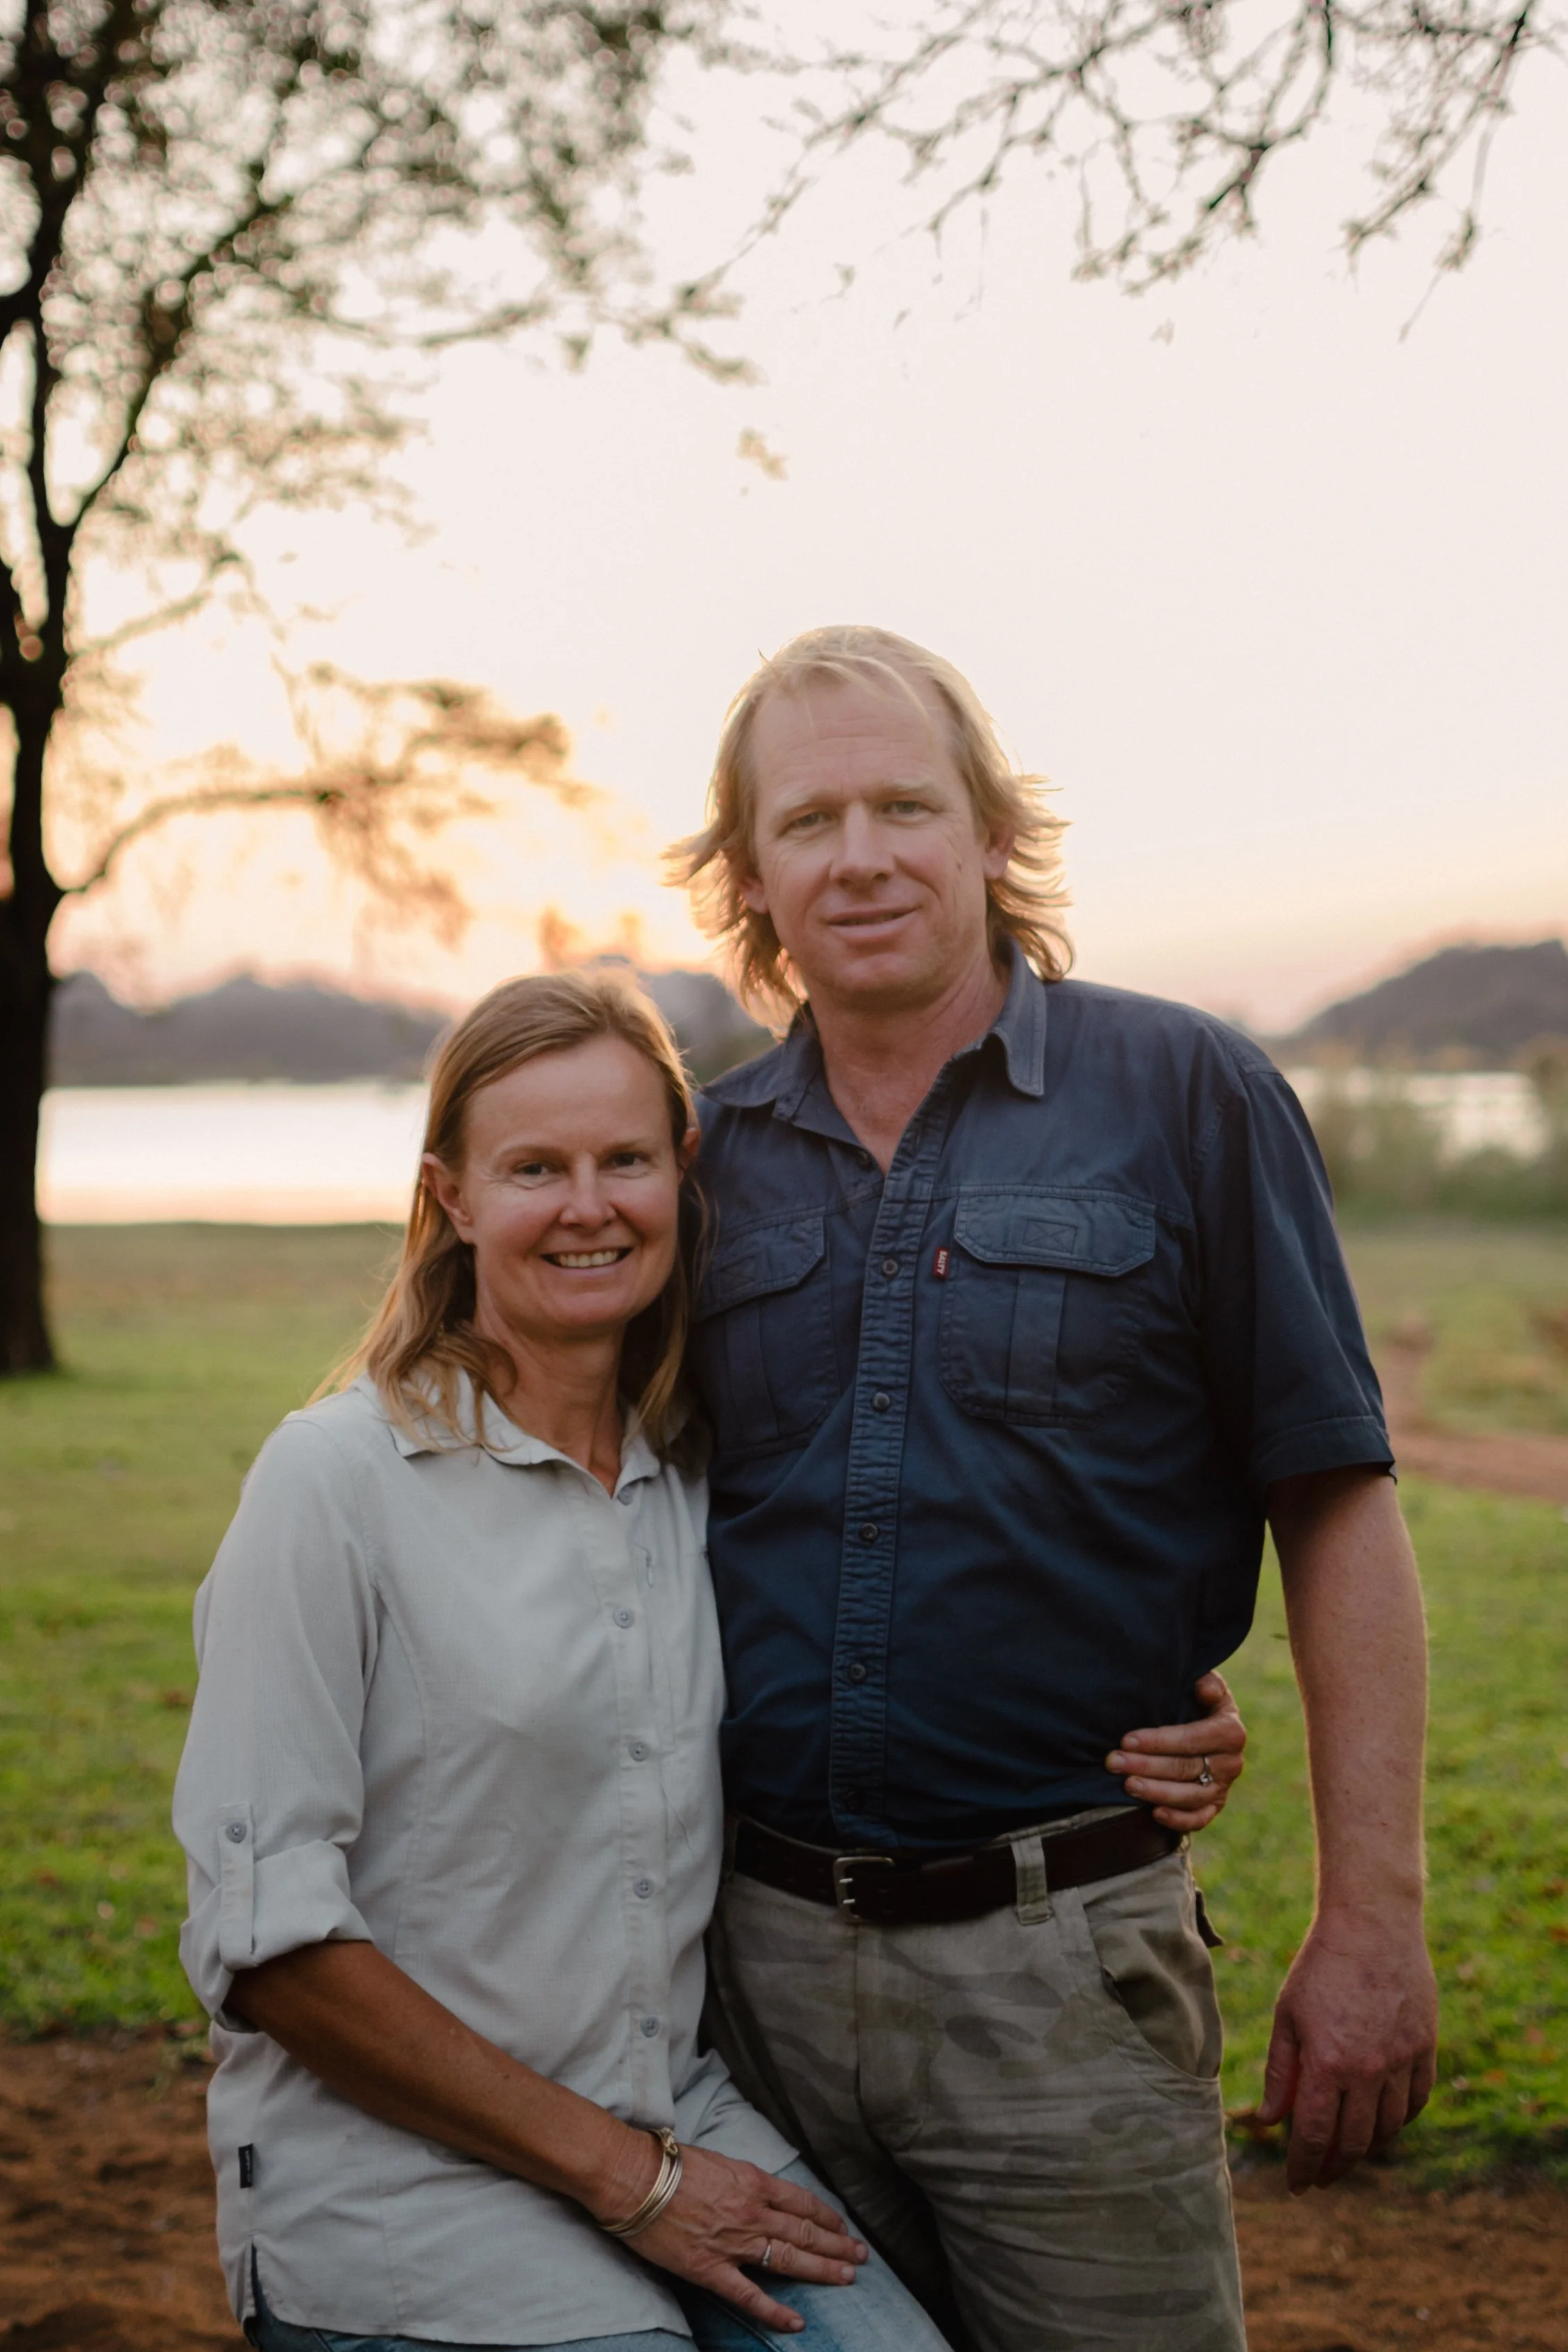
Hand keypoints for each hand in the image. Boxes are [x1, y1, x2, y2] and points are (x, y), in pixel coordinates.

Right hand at [603, 2140, 866, 2333]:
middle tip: (861, 2256)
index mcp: (753, 2182)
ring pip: (789, 2259)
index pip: (801, 2202)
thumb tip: (759, 2192)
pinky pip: (750, 2296)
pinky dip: (775, 2311)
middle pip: (805, 2231)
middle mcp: (752, 2213)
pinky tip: (797, 2322)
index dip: (826, 2216)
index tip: (842, 2226)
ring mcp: (734, 2244)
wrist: (635, 2178)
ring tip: (848, 2277)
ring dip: (822, 2269)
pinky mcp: (711, 2270)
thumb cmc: (670, 2163)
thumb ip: (743, 2180)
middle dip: (836, 2244)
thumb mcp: (718, 2161)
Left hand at [1106, 1669, 1245, 1829]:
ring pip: (1190, 1796)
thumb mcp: (1207, 1686)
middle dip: (1146, 1765)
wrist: (1208, 1726)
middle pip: (1185, 1768)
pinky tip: (1154, 1813)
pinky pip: (1200, 1819)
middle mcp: (1232, 1762)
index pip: (1191, 1739)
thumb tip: (1203, 1687)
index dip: (1159, 1741)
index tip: (1127, 1740)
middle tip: (1114, 1762)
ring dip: (1156, 1792)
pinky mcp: (1215, 1806)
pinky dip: (1179, 1820)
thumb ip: (1209, 1684)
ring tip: (1127, 1785)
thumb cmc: (1199, 1701)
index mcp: (1231, 1731)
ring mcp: (1224, 1787)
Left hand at [1256, 1906, 1437, 2191]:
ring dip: (1366, 2150)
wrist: (1372, 1926)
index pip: (1314, 2135)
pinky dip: (1398, 2121)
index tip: (1296, 2185)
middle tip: (1320, 2179)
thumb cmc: (1320, 1967)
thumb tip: (1271, 2121)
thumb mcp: (1287, 2015)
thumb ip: (1280, 2071)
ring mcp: (1402, 2061)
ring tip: (1347, 2155)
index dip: (1304, 2166)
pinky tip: (1382, 2125)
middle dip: (1333, 2168)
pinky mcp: (1425, 2048)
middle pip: (1354, 2142)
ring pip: (1387, 2128)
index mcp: (1326, 2062)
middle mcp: (1367, 2070)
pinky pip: (1416, 2102)